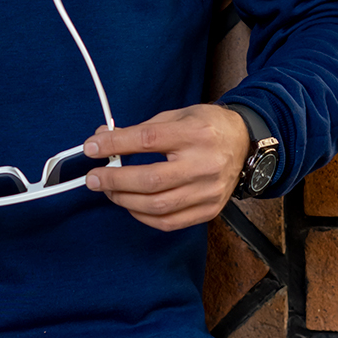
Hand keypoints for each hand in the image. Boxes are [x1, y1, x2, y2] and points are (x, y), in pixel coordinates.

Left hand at [82, 105, 251, 230]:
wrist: (245, 143)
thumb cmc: (207, 126)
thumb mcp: (176, 116)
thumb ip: (141, 129)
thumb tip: (104, 139)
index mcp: (195, 134)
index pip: (147, 140)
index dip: (115, 145)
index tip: (92, 147)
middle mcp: (204, 164)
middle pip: (150, 179)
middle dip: (114, 180)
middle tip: (93, 178)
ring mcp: (209, 191)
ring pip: (158, 205)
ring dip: (125, 200)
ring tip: (109, 190)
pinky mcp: (210, 209)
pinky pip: (170, 222)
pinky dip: (144, 216)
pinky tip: (131, 205)